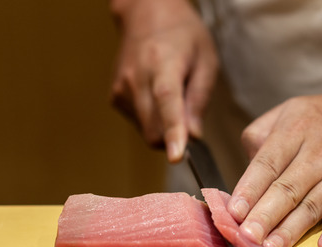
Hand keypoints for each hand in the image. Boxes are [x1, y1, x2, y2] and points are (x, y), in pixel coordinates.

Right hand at [110, 0, 218, 161]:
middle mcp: (136, 77)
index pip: (166, 101)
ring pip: (146, 131)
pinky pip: (138, 123)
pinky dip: (152, 119)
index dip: (173, 131)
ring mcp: (121, 88)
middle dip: (173, 138)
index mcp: (163, 63)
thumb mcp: (206, 60)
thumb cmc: (183, 36)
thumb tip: (193, 136)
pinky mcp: (115, 97)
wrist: (146, 15)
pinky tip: (155, 96)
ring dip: (163, 127)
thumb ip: (200, 99)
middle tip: (189, 119)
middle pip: (154, 129)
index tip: (177, 156)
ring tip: (172, 96)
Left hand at [227, 88, 321, 246]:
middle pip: (287, 188)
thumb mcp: (292, 110)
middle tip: (245, 239)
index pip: (267, 163)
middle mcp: (319, 151)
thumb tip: (243, 170)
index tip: (233, 212)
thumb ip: (261, 135)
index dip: (249, 189)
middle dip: (264, 216)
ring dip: (291, 230)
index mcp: (296, 129)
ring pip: (313, 204)